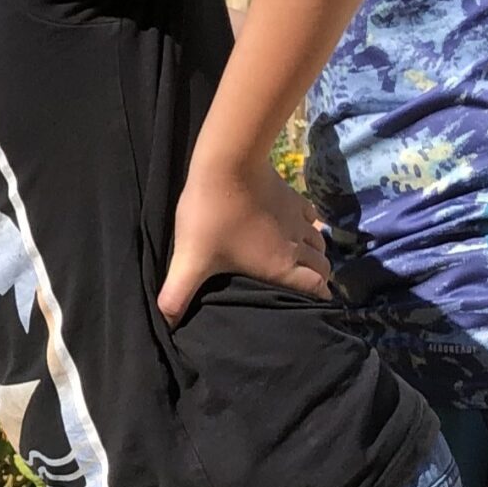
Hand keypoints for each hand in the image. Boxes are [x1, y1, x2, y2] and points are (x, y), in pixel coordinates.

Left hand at [157, 158, 330, 324]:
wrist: (227, 163)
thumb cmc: (212, 215)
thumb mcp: (191, 258)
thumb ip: (178, 292)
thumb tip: (165, 323)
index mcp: (281, 266)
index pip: (317, 288)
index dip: (319, 298)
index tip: (312, 306)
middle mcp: (297, 245)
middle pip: (322, 266)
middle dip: (319, 277)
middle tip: (305, 284)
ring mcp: (296, 218)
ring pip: (319, 241)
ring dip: (316, 252)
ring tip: (302, 259)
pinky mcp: (291, 195)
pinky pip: (311, 215)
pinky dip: (310, 224)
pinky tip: (297, 225)